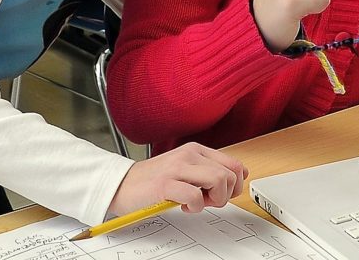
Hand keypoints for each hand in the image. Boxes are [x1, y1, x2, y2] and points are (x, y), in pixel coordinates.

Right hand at [108, 142, 246, 214]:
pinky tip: (184, 206)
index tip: (220, 194)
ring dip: (213, 200)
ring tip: (197, 203)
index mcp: (196, 150)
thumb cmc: (154, 181)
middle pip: (230, 174)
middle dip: (225, 194)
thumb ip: (208, 171)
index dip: (235, 185)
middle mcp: (189, 155)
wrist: (121, 184)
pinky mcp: (165, 184)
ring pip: (218, 181)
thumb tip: (237, 177)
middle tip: (208, 201)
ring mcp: (177, 168)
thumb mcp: (186, 169)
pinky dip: (195, 207)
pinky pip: (195, 196)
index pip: (235, 164)